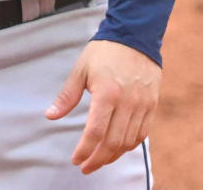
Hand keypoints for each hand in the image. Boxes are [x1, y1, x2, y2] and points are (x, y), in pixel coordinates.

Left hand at [45, 39, 160, 173]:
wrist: (135, 35)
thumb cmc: (104, 52)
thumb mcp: (80, 69)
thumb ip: (67, 96)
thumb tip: (50, 116)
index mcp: (107, 93)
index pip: (95, 132)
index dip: (85, 150)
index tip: (76, 160)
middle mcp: (127, 102)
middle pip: (112, 142)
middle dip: (98, 160)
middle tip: (86, 166)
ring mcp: (142, 105)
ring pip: (128, 142)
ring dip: (113, 156)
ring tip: (99, 160)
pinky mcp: (152, 105)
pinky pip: (142, 133)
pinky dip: (129, 145)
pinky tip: (117, 148)